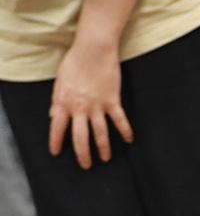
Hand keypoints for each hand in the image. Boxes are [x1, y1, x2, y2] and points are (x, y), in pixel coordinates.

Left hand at [49, 37, 133, 168]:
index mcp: (65, 102)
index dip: (56, 141)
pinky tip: (129, 140)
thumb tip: (54, 115)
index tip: (56, 153)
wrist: (93, 49)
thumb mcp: (60, 81)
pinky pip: (120, 120)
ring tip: (105, 159)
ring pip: (100, 134)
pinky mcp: (112, 101)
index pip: (58, 127)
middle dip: (82, 154)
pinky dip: (125, 131)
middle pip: (80, 138)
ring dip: (103, 148)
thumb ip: (57, 100)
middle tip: (85, 166)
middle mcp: (80, 107)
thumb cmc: (75, 62)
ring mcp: (97, 106)